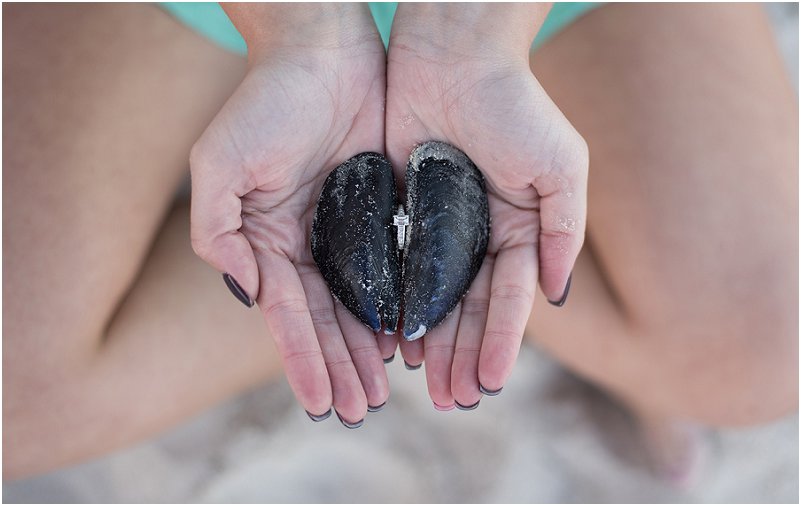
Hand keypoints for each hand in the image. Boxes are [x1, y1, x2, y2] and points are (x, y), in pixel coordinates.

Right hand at [189, 4, 392, 423]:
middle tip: (360, 410)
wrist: (324, 50)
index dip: (304, 360)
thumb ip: (217, 231)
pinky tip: (409, 339)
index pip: (286, 315)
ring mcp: (346, 231)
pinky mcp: (384, 212)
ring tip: (384, 392)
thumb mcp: (220, 163)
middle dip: (340, 366)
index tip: (321, 403)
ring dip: (368, 350)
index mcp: (266, 241)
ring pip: (360, 304)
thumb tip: (247, 294)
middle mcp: (305, 244)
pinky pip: (392, 269)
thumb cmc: (266, 100)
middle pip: (325, 319)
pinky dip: (398, 306)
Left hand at [385, 4, 587, 407]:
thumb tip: (554, 295)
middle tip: (452, 402)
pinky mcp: (396, 212)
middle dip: (462, 356)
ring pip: (430, 299)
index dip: (499, 342)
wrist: (453, 52)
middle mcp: (477, 236)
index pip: (509, 300)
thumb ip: (563, 231)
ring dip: (429, 344)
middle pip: (468, 309)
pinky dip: (393, 305)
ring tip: (422, 388)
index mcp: (519, 230)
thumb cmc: (514, 103)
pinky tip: (388, 340)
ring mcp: (435, 228)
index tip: (489, 385)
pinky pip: (393, 268)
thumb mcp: (560, 166)